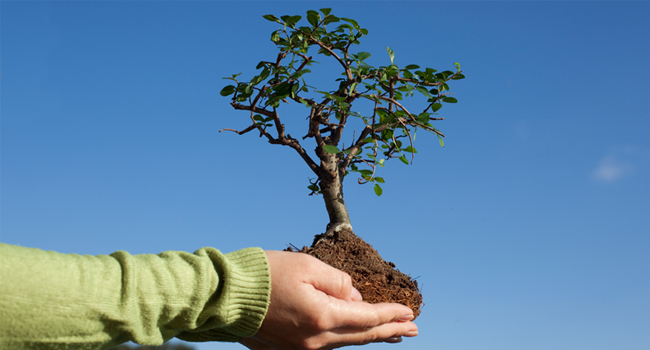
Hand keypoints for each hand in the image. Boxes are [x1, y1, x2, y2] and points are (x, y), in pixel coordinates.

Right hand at [239, 251, 417, 349]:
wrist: (225, 295)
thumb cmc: (265, 274)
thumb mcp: (308, 266)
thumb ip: (338, 282)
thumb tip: (355, 298)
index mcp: (322, 317)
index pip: (367, 318)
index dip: (391, 314)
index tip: (410, 311)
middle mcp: (315, 340)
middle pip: (361, 337)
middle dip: (390, 331)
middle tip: (414, 329)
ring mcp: (301, 348)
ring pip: (346, 343)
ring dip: (371, 336)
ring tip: (392, 332)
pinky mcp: (289, 349)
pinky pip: (327, 344)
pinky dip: (347, 338)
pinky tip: (355, 334)